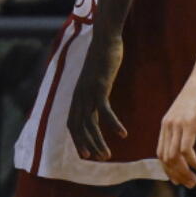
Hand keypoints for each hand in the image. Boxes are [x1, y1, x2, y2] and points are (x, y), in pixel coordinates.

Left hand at [67, 34, 126, 159]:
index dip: (77, 139)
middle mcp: (80, 95)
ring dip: (98, 141)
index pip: (72, 123)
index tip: (87, 153)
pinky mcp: (100, 85)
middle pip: (78, 127)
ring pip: (89, 123)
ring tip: (108, 155)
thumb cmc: (103, 58)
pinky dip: (112, 123)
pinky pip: (104, 110)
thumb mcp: (96, 78)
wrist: (105, 38)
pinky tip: (122, 133)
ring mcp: (88, 91)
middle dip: (87, 144)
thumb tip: (98, 100)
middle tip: (99, 158)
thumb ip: (95, 90)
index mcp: (78, 94)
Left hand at [157, 72, 195, 186]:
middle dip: (177, 175)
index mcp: (166, 123)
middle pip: (165, 159)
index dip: (168, 170)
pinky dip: (192, 162)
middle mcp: (168, 125)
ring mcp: (177, 124)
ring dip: (184, 173)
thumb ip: (185, 126)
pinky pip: (185, 149)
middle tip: (190, 184)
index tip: (178, 180)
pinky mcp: (189, 124)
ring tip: (195, 180)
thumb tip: (188, 139)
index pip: (160, 153)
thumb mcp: (188, 113)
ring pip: (174, 157)